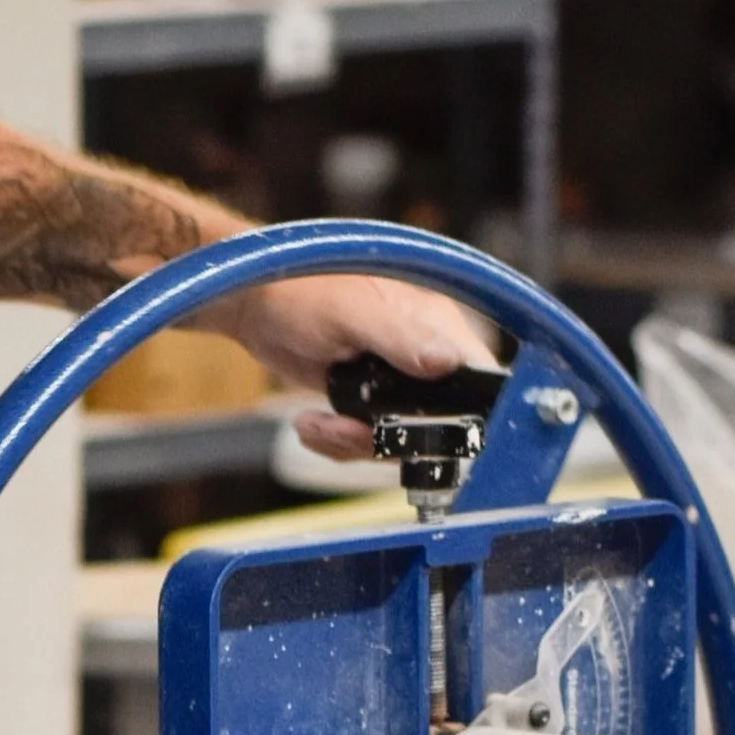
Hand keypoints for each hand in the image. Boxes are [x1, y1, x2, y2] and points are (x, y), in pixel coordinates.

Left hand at [211, 275, 495, 460]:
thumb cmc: (299, 290)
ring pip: (404, 441)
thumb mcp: (351, 313)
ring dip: (357, 444)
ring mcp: (399, 382)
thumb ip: (399, 337)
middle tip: (347, 430)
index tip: (435, 441)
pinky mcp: (369, 400)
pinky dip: (339, 442)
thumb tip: (448, 362)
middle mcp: (426, 356)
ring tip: (316, 423)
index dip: (471, 418)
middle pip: (445, 426)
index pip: (482, 379)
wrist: (252, 303)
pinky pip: (371, 441)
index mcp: (438, 325)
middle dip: (393, 441)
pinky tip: (311, 423)